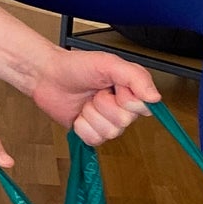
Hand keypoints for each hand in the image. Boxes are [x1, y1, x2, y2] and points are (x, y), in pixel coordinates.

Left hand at [28, 47, 159, 146]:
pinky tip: (79, 115)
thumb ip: (136, 78)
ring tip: (86, 101)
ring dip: (92, 116)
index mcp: (130, 90)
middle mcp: (121, 107)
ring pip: (109, 133)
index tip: (114, 87)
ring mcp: (105, 121)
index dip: (126, 100)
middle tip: (95, 92)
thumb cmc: (76, 66)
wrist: (47, 76)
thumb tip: (155, 98)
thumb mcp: (109, 63)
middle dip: (104, 105)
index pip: (142, 108)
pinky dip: (82, 127)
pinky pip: (94, 140)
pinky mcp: (90, 132)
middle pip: (124, 122)